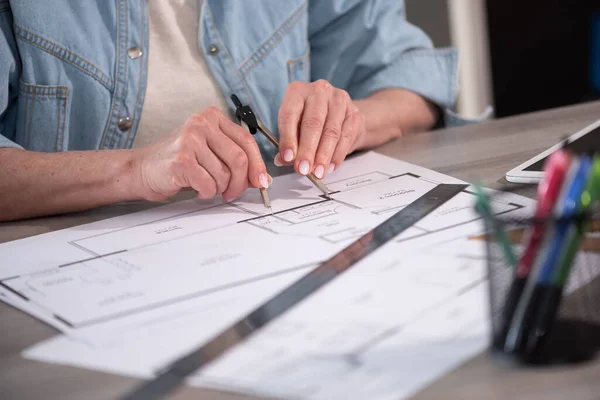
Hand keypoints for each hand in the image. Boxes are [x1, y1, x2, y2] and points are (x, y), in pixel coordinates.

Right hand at [134, 107, 270, 201]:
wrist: (142, 169)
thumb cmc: (177, 161)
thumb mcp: (210, 152)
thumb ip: (235, 160)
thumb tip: (261, 178)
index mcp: (212, 117)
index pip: (246, 140)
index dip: (257, 164)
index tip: (261, 181)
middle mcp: (201, 124)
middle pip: (239, 159)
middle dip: (240, 183)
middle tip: (233, 193)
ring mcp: (190, 140)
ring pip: (225, 175)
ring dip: (219, 189)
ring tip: (206, 185)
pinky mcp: (181, 160)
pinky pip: (209, 185)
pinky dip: (206, 193)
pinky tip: (196, 188)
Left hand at [275, 80, 365, 178]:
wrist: (340, 113)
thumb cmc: (310, 120)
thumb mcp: (294, 127)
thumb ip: (288, 142)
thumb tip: (283, 160)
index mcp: (297, 91)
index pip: (290, 115)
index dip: (288, 139)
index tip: (288, 158)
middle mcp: (319, 91)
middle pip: (313, 123)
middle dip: (307, 150)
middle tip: (303, 169)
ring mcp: (339, 100)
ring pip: (331, 132)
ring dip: (323, 156)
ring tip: (317, 172)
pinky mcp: (354, 113)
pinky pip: (346, 137)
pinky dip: (337, 155)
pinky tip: (331, 166)